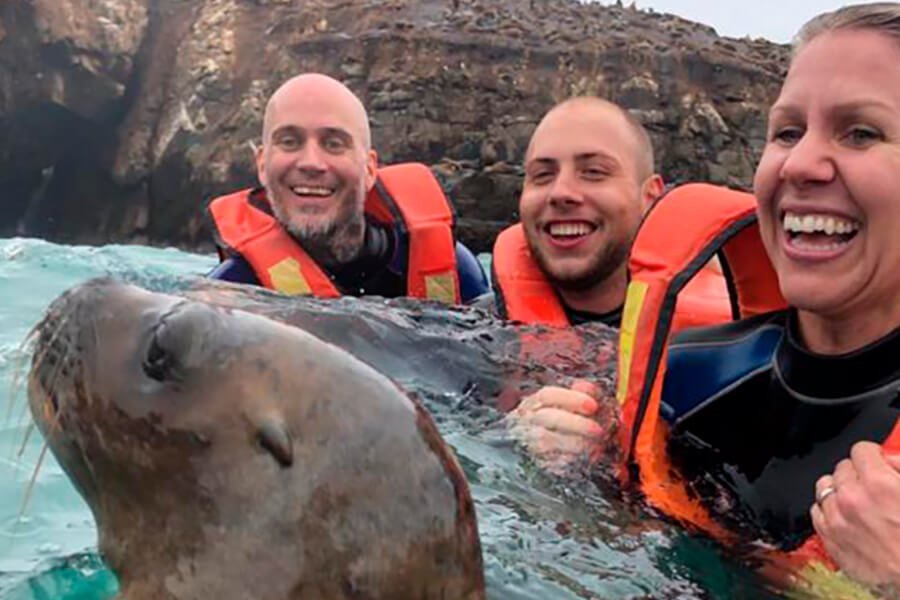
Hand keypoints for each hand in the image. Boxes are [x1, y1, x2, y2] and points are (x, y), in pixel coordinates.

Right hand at [505, 380, 607, 475]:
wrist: (548, 451)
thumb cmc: (567, 421)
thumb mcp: (574, 404)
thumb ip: (583, 394)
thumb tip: (587, 388)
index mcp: (534, 403)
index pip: (547, 395)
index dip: (571, 399)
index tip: (593, 405)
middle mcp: (527, 422)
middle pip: (547, 418)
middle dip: (576, 423)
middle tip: (599, 430)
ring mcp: (529, 443)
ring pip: (547, 441)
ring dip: (576, 443)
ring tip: (597, 445)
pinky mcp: (537, 464)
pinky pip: (551, 462)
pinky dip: (571, 460)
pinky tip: (587, 458)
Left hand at [811, 441, 899, 588]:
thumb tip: (889, 459)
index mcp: (878, 484)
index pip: (861, 450)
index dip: (873, 456)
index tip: (876, 462)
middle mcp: (852, 498)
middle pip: (842, 468)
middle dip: (857, 474)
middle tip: (872, 487)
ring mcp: (837, 519)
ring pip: (826, 487)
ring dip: (840, 491)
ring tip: (857, 501)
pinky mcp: (829, 538)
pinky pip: (817, 511)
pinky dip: (829, 511)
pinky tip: (845, 517)